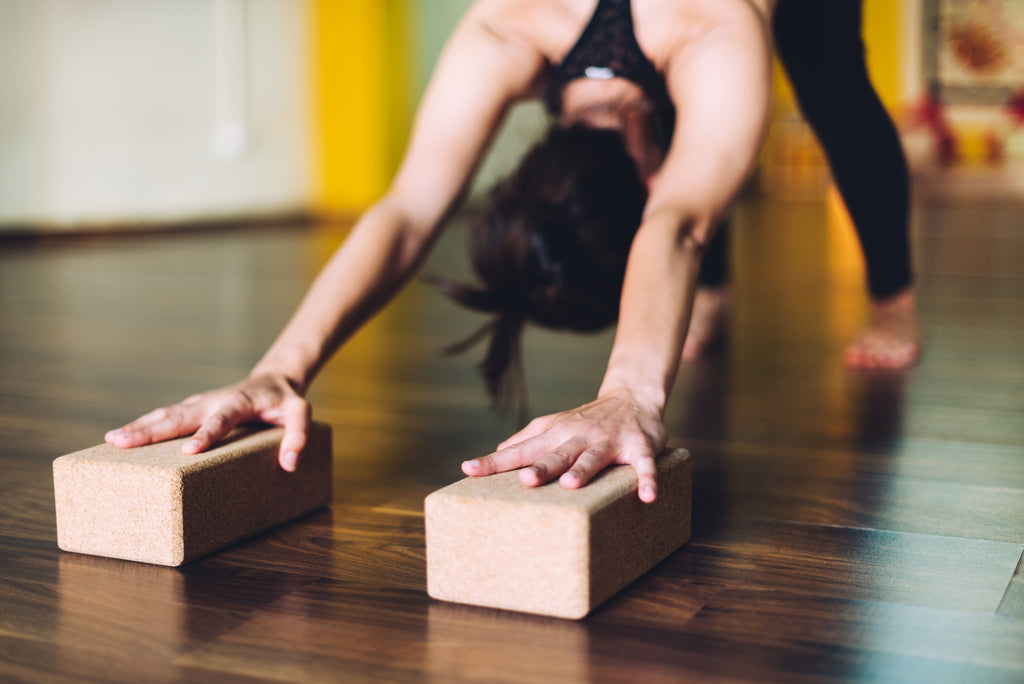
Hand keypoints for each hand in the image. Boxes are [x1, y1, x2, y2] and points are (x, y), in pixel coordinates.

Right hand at [104, 373, 310, 470]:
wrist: (273, 379)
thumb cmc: (286, 401)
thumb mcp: (300, 414)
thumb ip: (297, 436)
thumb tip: (289, 464)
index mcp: (240, 402)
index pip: (221, 419)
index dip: (206, 434)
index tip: (188, 451)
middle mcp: (214, 400)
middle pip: (180, 415)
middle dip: (152, 430)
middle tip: (123, 443)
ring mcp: (200, 403)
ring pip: (166, 414)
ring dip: (139, 426)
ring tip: (112, 441)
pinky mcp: (192, 408)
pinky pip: (165, 416)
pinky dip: (142, 425)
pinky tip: (121, 437)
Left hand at [461, 393, 666, 501]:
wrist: (633, 396)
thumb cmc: (587, 419)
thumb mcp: (554, 425)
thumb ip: (527, 439)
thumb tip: (498, 452)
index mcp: (555, 434)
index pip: (520, 450)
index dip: (495, 462)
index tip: (468, 470)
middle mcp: (578, 436)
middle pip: (556, 454)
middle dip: (541, 467)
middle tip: (526, 481)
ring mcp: (609, 441)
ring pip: (594, 458)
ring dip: (583, 470)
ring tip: (570, 485)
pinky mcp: (639, 447)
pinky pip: (644, 466)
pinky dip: (648, 480)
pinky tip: (647, 497)